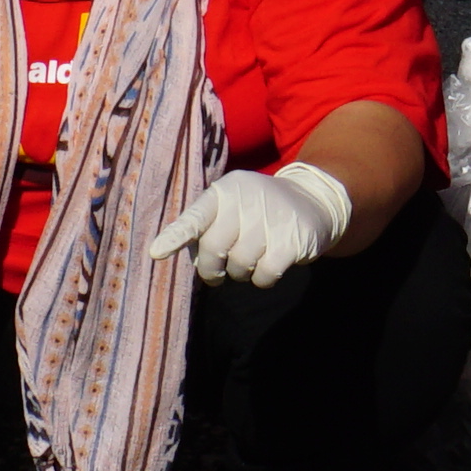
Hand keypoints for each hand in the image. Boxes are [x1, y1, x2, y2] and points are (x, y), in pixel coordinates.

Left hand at [142, 159, 355, 287]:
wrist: (315, 201)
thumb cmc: (259, 211)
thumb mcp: (232, 207)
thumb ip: (207, 227)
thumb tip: (186, 259)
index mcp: (225, 191)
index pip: (196, 216)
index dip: (175, 236)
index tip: (156, 252)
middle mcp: (247, 199)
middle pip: (214, 249)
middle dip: (212, 269)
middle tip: (218, 273)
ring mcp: (272, 218)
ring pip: (239, 265)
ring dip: (242, 273)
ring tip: (253, 257)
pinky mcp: (292, 240)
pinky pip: (263, 276)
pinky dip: (263, 279)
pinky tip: (271, 263)